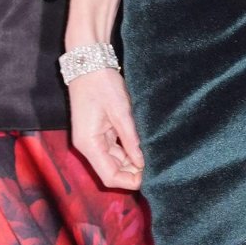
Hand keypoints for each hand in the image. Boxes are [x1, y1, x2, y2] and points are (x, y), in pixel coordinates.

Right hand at [68, 68, 143, 189]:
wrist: (89, 63)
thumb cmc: (102, 84)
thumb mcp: (120, 111)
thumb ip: (130, 138)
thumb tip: (142, 162)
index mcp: (88, 144)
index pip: (109, 175)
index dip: (129, 181)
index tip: (149, 178)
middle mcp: (88, 146)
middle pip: (112, 170)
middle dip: (132, 172)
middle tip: (157, 167)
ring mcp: (93, 139)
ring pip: (114, 160)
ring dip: (132, 161)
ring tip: (153, 156)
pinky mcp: (99, 131)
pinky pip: (114, 147)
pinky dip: (128, 150)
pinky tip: (143, 146)